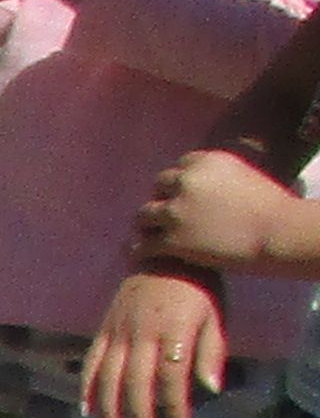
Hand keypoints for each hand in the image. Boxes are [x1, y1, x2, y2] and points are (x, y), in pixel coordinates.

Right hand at [81, 265, 229, 417]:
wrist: (167, 252)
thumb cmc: (199, 287)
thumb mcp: (214, 316)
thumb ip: (211, 352)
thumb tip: (211, 389)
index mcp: (173, 330)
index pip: (171, 377)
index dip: (174, 406)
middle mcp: (141, 333)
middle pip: (136, 383)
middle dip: (139, 416)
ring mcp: (118, 330)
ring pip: (108, 378)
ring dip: (109, 411)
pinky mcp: (104, 327)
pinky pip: (91, 361)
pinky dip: (86, 387)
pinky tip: (87, 410)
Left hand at [136, 144, 316, 276]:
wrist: (278, 232)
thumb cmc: (272, 208)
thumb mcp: (243, 177)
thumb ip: (219, 177)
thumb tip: (206, 185)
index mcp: (206, 161)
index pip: (180, 166)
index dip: (179, 182)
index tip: (181, 193)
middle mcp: (186, 181)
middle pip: (158, 186)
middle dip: (162, 199)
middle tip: (166, 214)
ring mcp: (176, 210)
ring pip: (144, 214)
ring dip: (148, 224)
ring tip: (150, 234)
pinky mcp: (171, 239)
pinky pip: (143, 245)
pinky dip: (140, 250)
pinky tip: (141, 256)